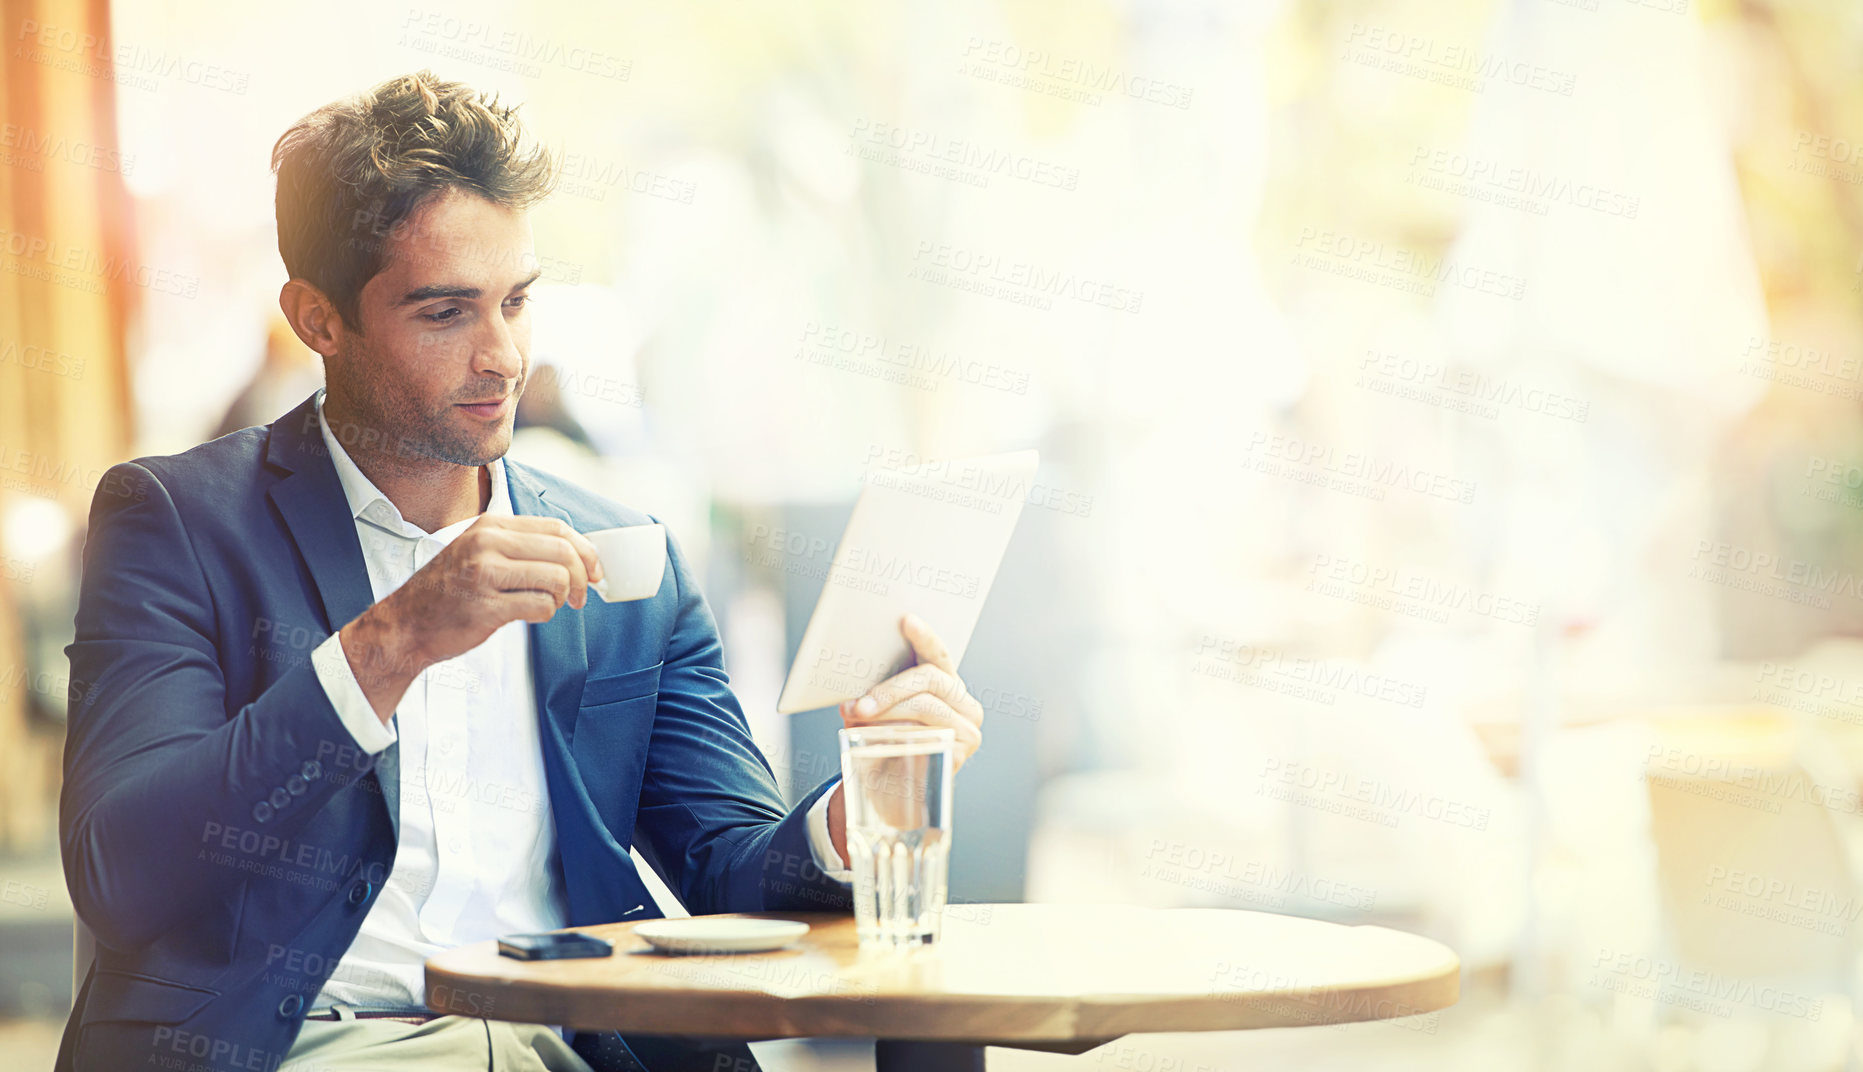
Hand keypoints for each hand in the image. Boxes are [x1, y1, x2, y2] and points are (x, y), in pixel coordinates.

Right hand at [339, 515, 603, 721]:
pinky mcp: (486, 606)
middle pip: (562, 551)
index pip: (556, 528)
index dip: (585, 549)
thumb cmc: (449, 591)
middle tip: (580, 597)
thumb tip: (579, 554)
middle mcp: (487, 543)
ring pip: (556, 578)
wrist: (405, 624)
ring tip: (549, 605)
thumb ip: (520, 547)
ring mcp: (485, 574)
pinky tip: (529, 615)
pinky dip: (545, 614)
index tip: (595, 570)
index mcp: (490, 525)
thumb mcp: (479, 551)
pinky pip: (540, 607)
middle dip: (582, 577)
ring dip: (563, 598)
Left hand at [836, 613, 984, 768]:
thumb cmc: (885, 740)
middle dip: (889, 689)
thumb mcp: (882, 709)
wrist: (891, 788)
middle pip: (929, 678)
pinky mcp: (960, 752)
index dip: (924, 637)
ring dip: (886, 712)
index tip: (907, 620)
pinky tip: (877, 740)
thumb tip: (855, 685)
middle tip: (857, 704)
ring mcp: (967, 728)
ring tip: (857, 720)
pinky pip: (925, 735)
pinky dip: (896, 736)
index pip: (938, 655)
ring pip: (924, 706)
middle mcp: (965, 704)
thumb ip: (878, 690)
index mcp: (947, 686)